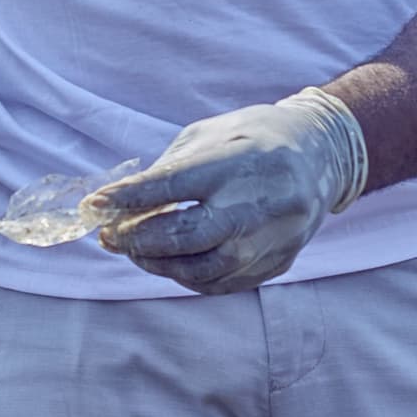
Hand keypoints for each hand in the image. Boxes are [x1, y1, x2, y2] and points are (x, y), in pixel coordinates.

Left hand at [88, 88, 368, 294]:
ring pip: (203, 269)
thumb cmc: (255, 137)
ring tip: (134, 251)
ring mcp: (273, 239)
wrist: (323, 156)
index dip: (128, 199)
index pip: (173, 185)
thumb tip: (121, 205)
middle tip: (108, 237)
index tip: (94, 205)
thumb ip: (168, 170)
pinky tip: (169, 263)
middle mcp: (259, 204)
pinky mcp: (278, 262)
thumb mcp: (211, 135)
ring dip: (158, 264)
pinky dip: (188, 276)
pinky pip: (223, 282)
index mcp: (239, 162)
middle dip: (137, 240)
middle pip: (187, 237)